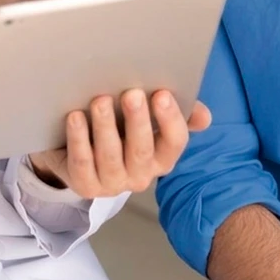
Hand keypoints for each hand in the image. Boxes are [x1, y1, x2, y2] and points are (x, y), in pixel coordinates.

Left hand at [28, 89, 211, 198]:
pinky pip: (82, 164)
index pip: (174, 141)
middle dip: (137, 121)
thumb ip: (177, 111)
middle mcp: (141, 175)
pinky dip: (79, 139)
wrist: (80, 149)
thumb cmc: (121, 127)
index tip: (162, 93)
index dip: (170, 119)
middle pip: (141, 150)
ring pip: (110, 157)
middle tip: (131, 94)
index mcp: (162, 157)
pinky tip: (75, 117)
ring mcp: (112, 184)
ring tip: (100, 101)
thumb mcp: (149, 117)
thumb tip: (204, 117)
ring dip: (105, 128)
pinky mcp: (85, 186)